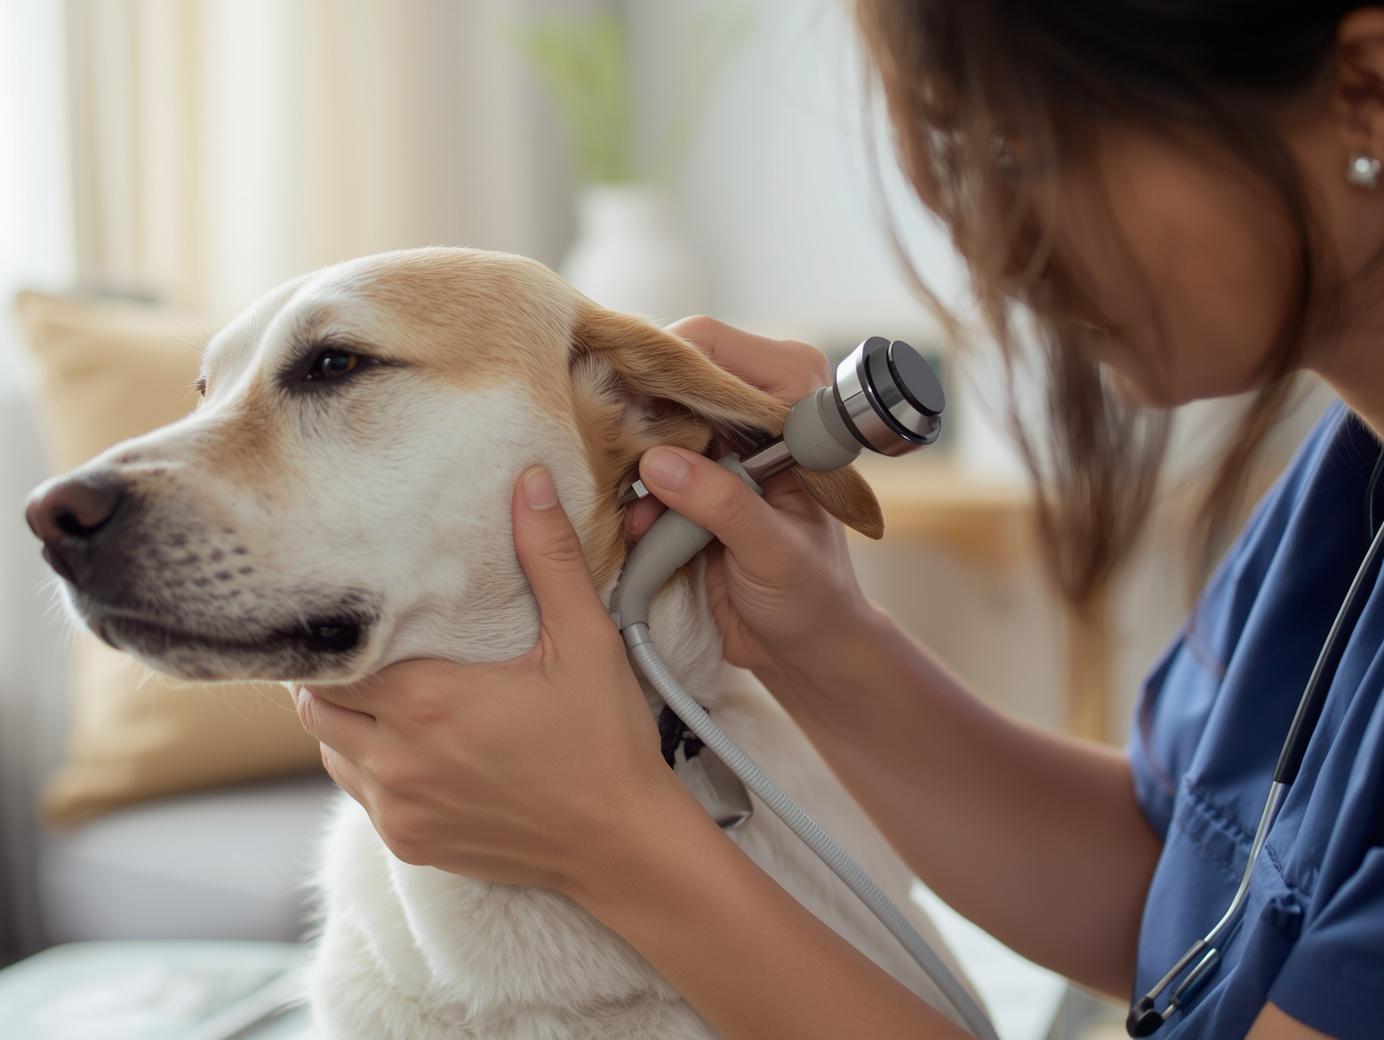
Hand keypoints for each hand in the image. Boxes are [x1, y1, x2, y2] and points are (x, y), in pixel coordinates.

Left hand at [293, 466, 690, 893]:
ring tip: (378, 688)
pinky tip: (407, 743)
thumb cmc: (605, 740)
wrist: (622, 843)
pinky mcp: (411, 843)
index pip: (335, 660)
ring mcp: (400, 809)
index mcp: (428, 703)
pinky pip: (359, 794)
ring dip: (344, 719)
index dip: (333, 632)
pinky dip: (367, 764)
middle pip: (316, 705)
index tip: (346, 608)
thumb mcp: (586, 641)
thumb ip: (550, 558)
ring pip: (329, 752)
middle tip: (359, 642)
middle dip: (329, 673)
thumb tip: (529, 481)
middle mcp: (398, 761)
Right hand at [624, 316, 880, 680]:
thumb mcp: (773, 551)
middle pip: (668, 373)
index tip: (623, 404)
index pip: (713, 347)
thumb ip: (722, 504)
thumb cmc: (811, 595)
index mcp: (794, 400)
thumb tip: (658, 464)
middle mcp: (753, 406)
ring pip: (645, 416)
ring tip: (633, 507)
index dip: (662, 365)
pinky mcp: (689, 474)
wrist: (803, 644)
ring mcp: (717, 439)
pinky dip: (628, 489)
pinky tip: (634, 523)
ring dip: (627, 458)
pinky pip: (641, 460)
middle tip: (612, 456)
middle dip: (635, 414)